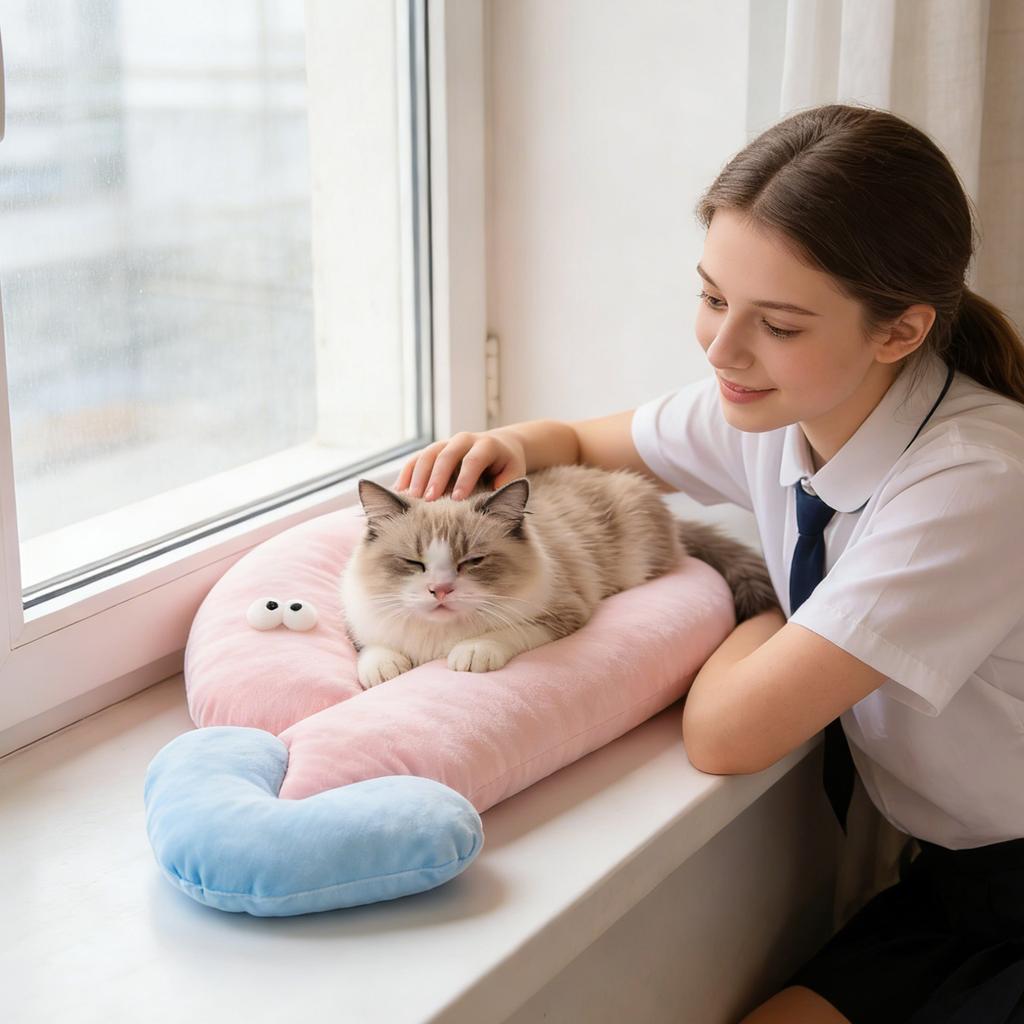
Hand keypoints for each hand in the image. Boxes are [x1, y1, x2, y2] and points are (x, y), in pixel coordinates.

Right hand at [392, 430, 526, 501]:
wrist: (500, 445)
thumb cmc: (506, 467)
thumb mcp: (513, 475)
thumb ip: (505, 487)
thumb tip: (491, 504)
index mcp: (486, 445)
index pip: (473, 460)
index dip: (465, 479)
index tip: (457, 499)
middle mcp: (464, 440)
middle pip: (446, 456)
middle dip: (437, 478)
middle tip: (428, 500)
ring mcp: (446, 443)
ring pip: (428, 455)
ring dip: (418, 476)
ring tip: (411, 497)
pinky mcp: (434, 450)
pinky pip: (416, 459)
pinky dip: (407, 474)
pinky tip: (400, 491)